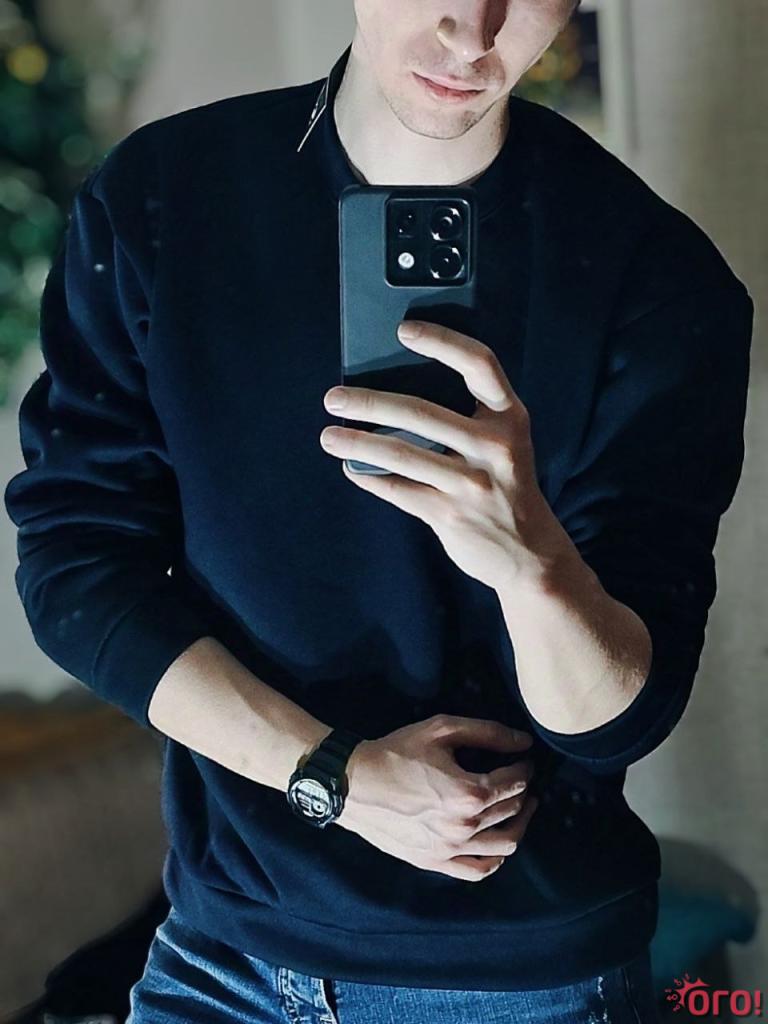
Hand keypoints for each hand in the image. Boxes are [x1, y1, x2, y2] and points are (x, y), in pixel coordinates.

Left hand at [320, 320, 568, 593]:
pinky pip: (398, 490)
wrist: (531, 554)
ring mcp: (472, 484)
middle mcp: (494, 447)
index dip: (443, 341)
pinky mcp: (450, 515)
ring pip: (401, 455)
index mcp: (510, 418)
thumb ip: (468, 417)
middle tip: (334, 398)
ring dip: (357, 444)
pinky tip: (351, 468)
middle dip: (369, 403)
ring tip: (328, 436)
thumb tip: (396, 391)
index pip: (479, 365)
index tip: (404, 330)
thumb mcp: (505, 444)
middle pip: (421, 412)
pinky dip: (369, 478)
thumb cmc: (507, 486)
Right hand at [335, 714, 538, 881]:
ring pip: (504, 844)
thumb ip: (488, 733)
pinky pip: (478, 870)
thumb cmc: (396, 751)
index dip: (524, 768)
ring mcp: (450, 849)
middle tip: (523, 779)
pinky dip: (497, 859)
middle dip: (524, 791)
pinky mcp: (434, 861)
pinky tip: (499, 843)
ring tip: (521, 808)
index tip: (524, 759)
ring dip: (520, 824)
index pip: (515, 782)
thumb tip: (524, 742)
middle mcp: (465, 826)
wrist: (354, 783)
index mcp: (470, 793)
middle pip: (511, 810)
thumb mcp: (442, 729)